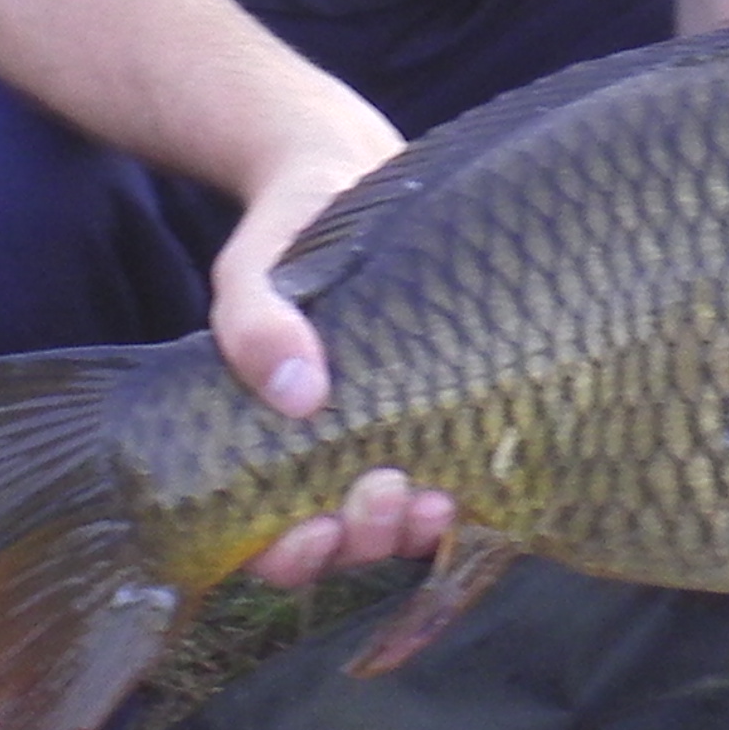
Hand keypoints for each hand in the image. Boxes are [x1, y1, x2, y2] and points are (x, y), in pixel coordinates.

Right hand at [210, 137, 459, 590]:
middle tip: (384, 494)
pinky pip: (454, 477)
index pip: (271, 540)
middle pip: (345, 544)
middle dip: (365, 539)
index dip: (293, 555)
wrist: (345, 175)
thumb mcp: (252, 269)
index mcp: (266, 442)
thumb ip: (253, 325)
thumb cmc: (286, 231)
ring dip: (415, 529)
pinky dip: (464, 493)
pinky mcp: (443, 411)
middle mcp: (329, 456)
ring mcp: (390, 438)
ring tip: (437, 501)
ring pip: (400, 524)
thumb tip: (299, 394)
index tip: (315, 528)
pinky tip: (476, 484)